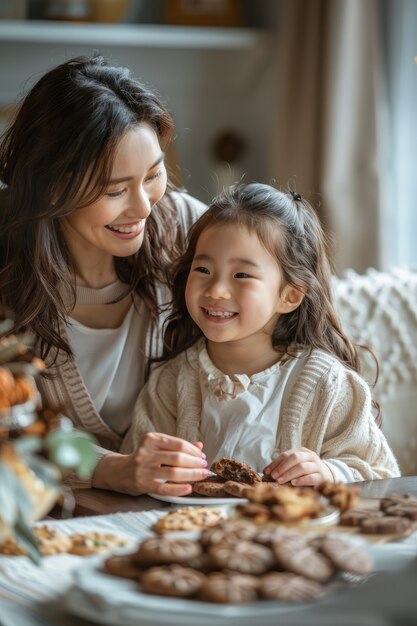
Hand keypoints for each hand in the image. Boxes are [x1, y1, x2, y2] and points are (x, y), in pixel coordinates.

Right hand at [92, 432, 208, 495]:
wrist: (119, 471)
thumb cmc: (144, 458)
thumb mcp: (157, 447)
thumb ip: (177, 446)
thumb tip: (200, 446)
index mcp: (151, 439)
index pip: (178, 444)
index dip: (193, 451)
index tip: (202, 456)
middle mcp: (146, 453)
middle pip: (177, 458)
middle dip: (195, 463)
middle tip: (204, 466)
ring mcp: (144, 470)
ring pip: (173, 473)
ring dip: (191, 475)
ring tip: (202, 475)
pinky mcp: (143, 485)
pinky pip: (164, 488)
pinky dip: (179, 489)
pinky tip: (189, 488)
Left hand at [263, 447, 333, 486]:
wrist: (327, 476)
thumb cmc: (307, 472)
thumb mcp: (295, 466)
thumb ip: (282, 467)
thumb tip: (265, 472)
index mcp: (302, 451)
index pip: (286, 454)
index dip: (275, 463)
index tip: (267, 472)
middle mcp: (310, 456)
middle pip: (294, 458)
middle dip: (282, 467)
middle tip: (273, 476)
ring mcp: (317, 466)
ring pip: (302, 467)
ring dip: (289, 474)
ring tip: (280, 481)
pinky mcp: (322, 477)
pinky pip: (311, 477)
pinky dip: (301, 480)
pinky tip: (293, 483)